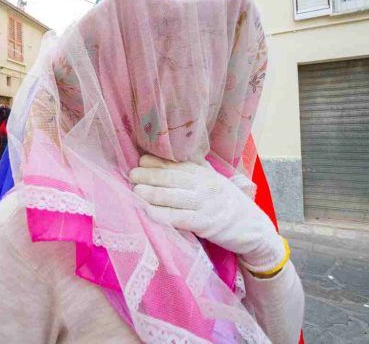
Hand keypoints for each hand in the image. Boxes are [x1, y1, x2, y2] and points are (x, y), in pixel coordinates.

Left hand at [130, 154, 286, 273]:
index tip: (140, 161)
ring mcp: (205, 205)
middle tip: (131, 175)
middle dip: (149, 175)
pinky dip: (163, 215)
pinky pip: (180, 218)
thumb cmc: (227, 202)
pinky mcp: (206, 224)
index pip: (177, 164)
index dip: (157, 162)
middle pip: (172, 178)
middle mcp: (204, 185)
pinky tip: (148, 212)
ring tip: (135, 191)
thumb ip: (195, 170)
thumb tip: (168, 157)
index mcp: (204, 173)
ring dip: (151, 193)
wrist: (254, 228)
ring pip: (173, 196)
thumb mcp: (213, 181)